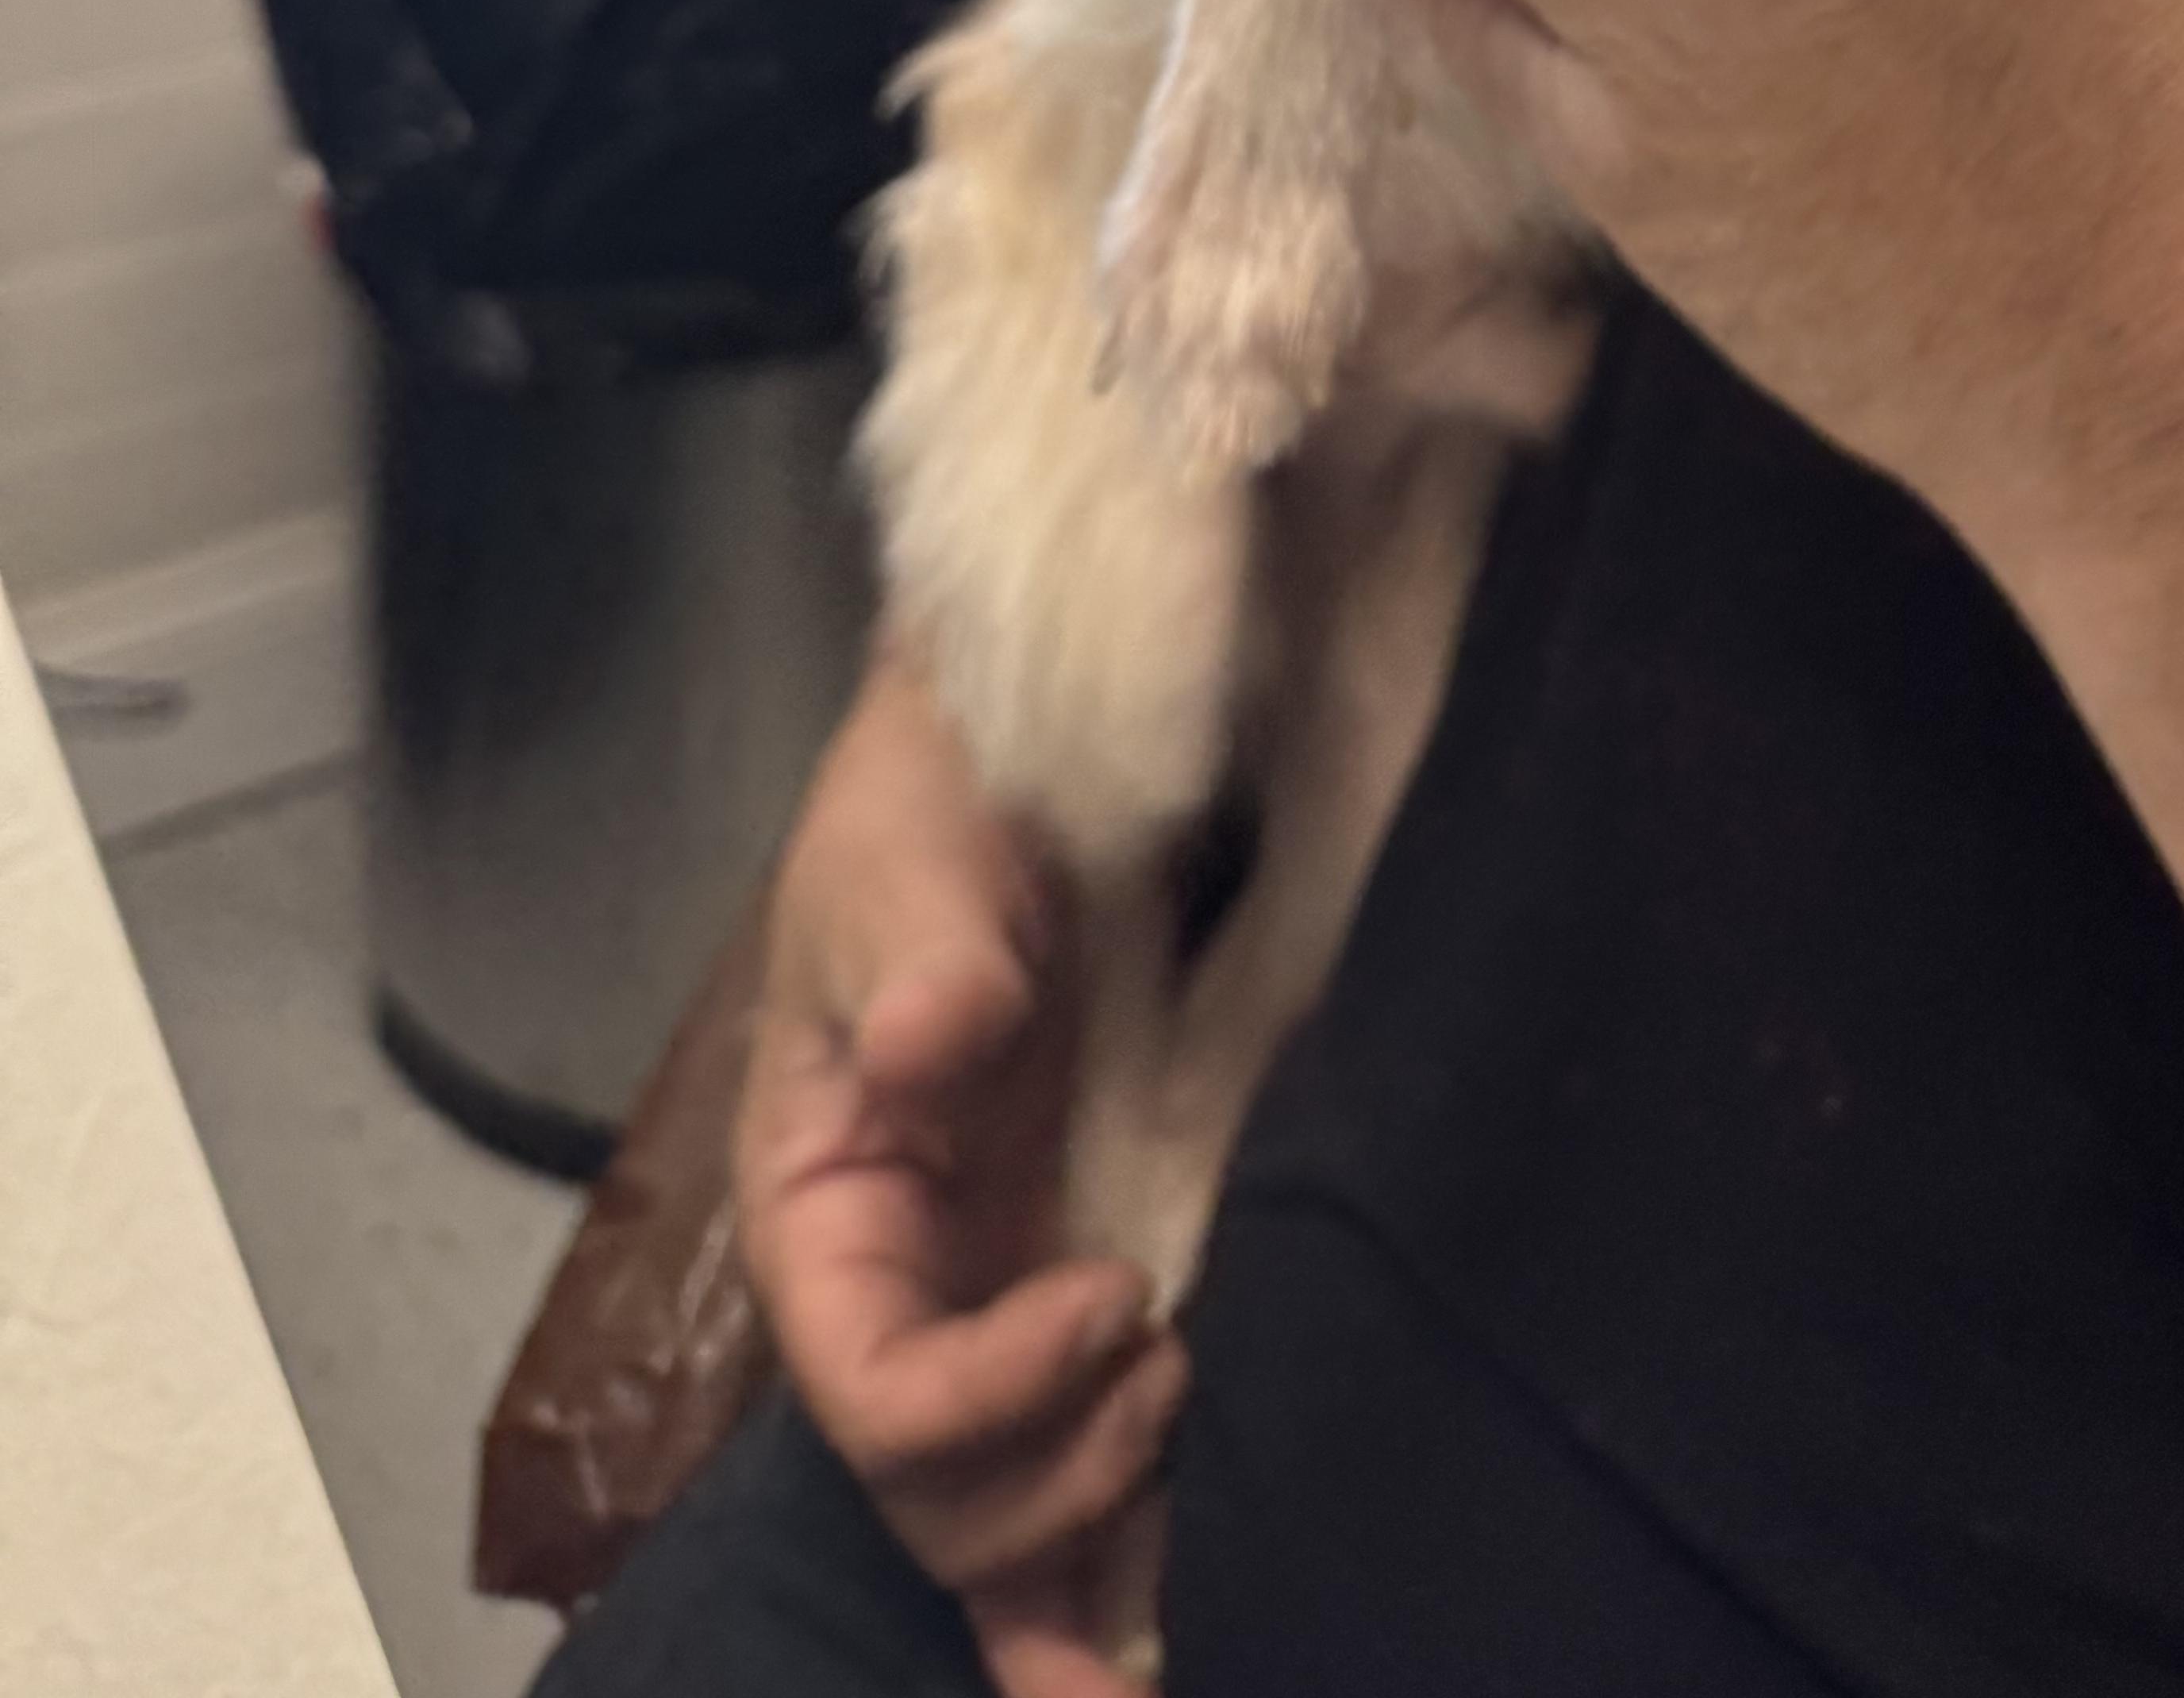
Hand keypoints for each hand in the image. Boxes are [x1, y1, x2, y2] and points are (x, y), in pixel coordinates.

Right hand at [735, 655, 1184, 1697]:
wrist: (1032, 759)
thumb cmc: (939, 800)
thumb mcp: (910, 855)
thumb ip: (925, 951)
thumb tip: (942, 1036)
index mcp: (820, 1212)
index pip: (870, 1391)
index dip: (985, 1395)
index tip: (1111, 1297)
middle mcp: (895, 1290)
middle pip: (934, 1497)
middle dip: (1050, 1481)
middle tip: (1165, 1355)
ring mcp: (984, 1308)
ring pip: (1002, 1525)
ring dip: (1091, 1537)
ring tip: (1181, 1410)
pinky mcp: (1071, 1302)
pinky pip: (1067, 1488)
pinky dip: (1100, 1596)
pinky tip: (1140, 1676)